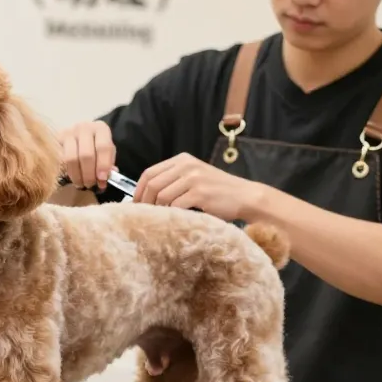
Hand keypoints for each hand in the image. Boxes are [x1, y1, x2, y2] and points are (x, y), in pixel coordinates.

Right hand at [59, 120, 115, 190]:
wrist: (82, 134)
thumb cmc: (97, 146)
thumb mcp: (107, 153)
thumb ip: (108, 165)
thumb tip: (103, 180)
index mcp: (100, 129)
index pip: (103, 147)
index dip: (103, 165)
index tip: (102, 179)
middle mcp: (84, 128)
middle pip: (86, 155)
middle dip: (89, 174)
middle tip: (91, 185)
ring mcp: (68, 133)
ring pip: (71, 158)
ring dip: (77, 176)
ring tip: (82, 184)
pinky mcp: (57, 140)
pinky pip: (61, 160)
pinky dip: (67, 172)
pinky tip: (73, 178)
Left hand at [134, 153, 260, 221]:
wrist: (245, 196)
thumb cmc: (219, 191)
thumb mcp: (195, 176)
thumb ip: (174, 180)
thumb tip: (147, 196)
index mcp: (182, 159)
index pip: (149, 172)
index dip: (138, 190)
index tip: (135, 204)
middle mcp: (187, 166)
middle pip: (153, 184)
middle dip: (144, 202)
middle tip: (142, 216)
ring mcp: (193, 178)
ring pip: (162, 196)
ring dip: (156, 210)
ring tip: (157, 220)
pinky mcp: (200, 193)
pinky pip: (175, 205)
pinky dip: (170, 215)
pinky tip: (171, 221)